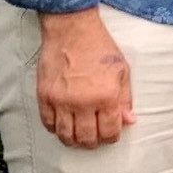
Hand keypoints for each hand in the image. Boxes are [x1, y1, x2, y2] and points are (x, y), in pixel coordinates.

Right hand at [35, 9, 133, 147]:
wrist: (71, 29)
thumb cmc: (99, 47)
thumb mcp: (122, 71)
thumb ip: (125, 99)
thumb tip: (128, 121)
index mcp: (105, 96)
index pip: (109, 132)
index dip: (111, 137)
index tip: (110, 134)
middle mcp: (82, 102)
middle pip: (86, 138)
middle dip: (93, 142)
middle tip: (95, 138)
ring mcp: (61, 101)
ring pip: (65, 136)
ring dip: (74, 140)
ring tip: (79, 136)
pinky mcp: (44, 96)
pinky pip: (47, 124)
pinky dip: (55, 129)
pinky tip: (63, 125)